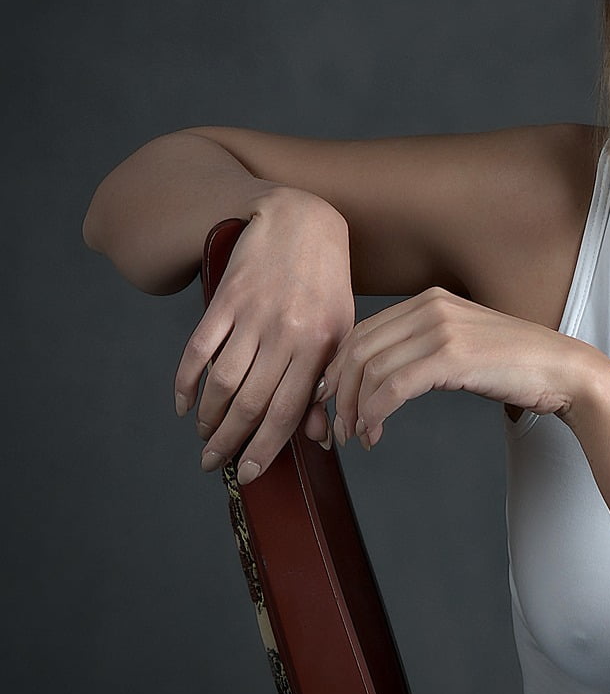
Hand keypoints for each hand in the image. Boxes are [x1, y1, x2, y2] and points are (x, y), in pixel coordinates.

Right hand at [174, 188, 354, 481]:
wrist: (300, 218)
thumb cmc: (326, 280)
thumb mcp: (342, 328)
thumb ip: (328, 381)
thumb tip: (322, 437)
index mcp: (319, 346)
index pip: (288, 410)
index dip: (267, 447)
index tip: (250, 474)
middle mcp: (286, 333)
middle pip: (251, 402)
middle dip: (230, 442)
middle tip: (214, 465)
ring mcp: (253, 316)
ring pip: (223, 381)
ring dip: (209, 417)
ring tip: (204, 438)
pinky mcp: (226, 299)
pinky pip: (199, 349)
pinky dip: (187, 381)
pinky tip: (184, 404)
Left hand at [317, 287, 603, 448]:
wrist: (563, 370)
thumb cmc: (516, 365)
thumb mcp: (461, 345)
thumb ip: (422, 350)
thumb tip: (378, 378)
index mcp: (429, 300)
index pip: (362, 332)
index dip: (338, 370)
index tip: (332, 402)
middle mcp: (431, 307)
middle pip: (357, 349)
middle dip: (338, 393)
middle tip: (337, 427)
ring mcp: (442, 329)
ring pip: (370, 370)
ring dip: (354, 410)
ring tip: (358, 436)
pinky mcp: (452, 356)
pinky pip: (392, 387)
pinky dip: (375, 414)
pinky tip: (376, 432)